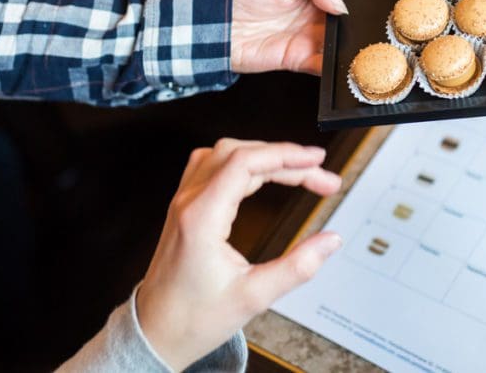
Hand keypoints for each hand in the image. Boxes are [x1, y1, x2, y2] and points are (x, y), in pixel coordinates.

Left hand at [137, 139, 342, 370]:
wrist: (156, 332)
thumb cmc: (193, 318)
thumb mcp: (254, 297)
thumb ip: (297, 267)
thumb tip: (329, 242)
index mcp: (202, 218)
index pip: (246, 163)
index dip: (286, 155)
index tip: (315, 160)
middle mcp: (189, 203)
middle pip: (240, 153)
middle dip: (285, 158)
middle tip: (319, 175)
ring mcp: (183, 202)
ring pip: (224, 154)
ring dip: (263, 155)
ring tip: (296, 170)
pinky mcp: (184, 207)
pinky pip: (211, 166)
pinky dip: (242, 161)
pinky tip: (259, 172)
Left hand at [231, 0, 347, 75]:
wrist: (220, 22)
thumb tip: (340, 3)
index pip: (343, 1)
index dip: (353, 4)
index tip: (361, 7)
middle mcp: (315, 19)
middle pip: (345, 26)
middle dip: (354, 28)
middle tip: (356, 27)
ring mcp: (309, 40)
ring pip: (339, 47)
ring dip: (347, 48)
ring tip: (349, 43)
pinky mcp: (299, 60)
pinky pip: (323, 66)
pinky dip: (333, 67)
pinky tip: (336, 60)